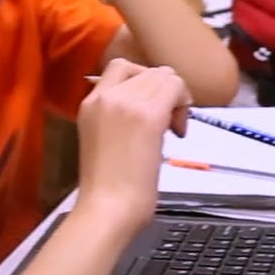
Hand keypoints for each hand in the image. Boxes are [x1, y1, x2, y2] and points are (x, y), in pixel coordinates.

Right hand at [75, 59, 190, 232]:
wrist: (106, 207)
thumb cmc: (105, 187)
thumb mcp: (102, 139)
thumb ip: (118, 116)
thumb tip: (150, 107)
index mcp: (90, 102)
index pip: (121, 66)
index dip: (144, 81)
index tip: (150, 108)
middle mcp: (106, 95)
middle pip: (150, 70)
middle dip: (165, 92)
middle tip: (168, 124)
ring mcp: (127, 103)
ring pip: (166, 76)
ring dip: (176, 98)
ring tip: (172, 129)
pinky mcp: (148, 116)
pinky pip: (177, 89)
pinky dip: (184, 105)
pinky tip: (178, 131)